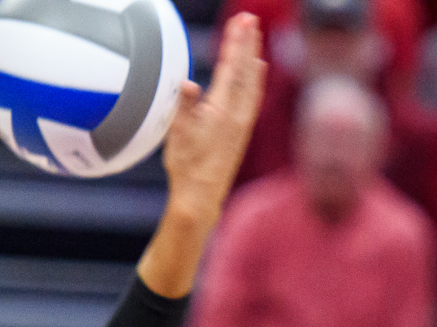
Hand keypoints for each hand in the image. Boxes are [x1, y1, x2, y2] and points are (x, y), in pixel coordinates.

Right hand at [159, 14, 265, 230]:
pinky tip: (258, 70)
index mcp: (222, 111)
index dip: (236, 42)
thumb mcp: (178, 135)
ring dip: (253, 57)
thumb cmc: (186, 167)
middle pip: (246, 70)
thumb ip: (184, 106)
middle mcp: (238, 115)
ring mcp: (242, 123)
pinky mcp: (242, 131)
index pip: (232, 68)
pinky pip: (253, 96)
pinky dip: (256, 78)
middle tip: (250, 18)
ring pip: (252, 82)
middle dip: (247, 43)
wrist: (201, 198)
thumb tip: (189, 83)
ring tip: (256, 37)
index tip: (241, 20)